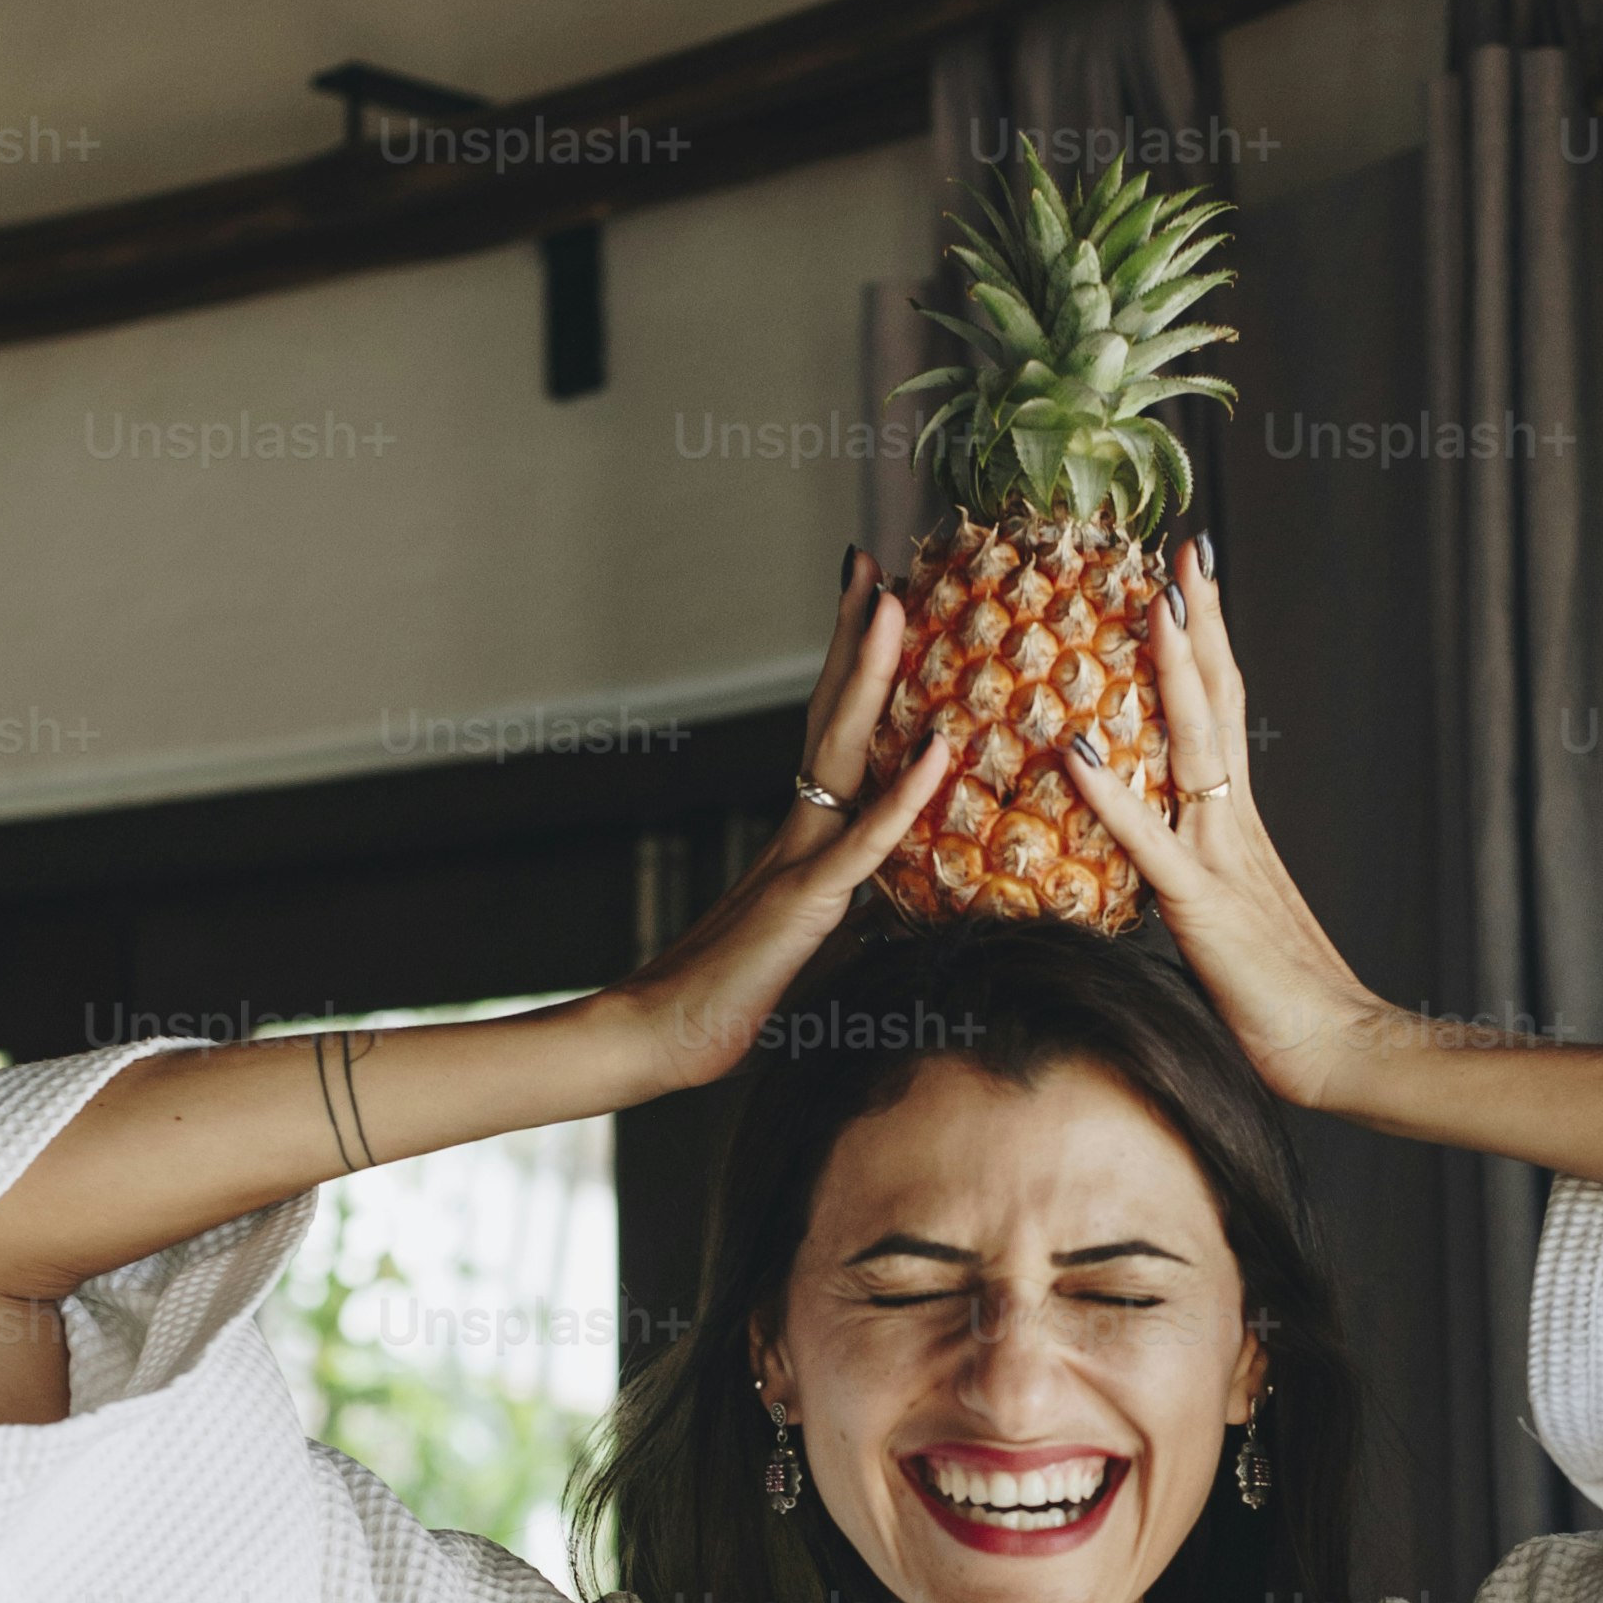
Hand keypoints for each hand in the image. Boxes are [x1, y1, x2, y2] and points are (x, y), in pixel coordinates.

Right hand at [614, 554, 945, 1093]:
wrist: (663, 1038)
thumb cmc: (731, 1001)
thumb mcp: (813, 946)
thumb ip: (852, 913)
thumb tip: (898, 903)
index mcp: (804, 837)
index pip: (837, 734)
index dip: (857, 669)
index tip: (877, 603)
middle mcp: (799, 830)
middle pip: (833, 713)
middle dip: (856, 637)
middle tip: (877, 564)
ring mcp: (798, 859)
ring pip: (844, 751)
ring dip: (872, 676)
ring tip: (894, 602)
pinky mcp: (804, 903)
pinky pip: (863, 842)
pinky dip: (902, 797)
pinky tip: (939, 752)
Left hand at [1060, 539, 1386, 1114]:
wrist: (1339, 1047)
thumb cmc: (1283, 1002)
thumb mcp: (1227, 923)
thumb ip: (1195, 881)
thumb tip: (1155, 862)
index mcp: (1241, 826)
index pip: (1223, 714)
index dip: (1208, 646)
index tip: (1189, 582)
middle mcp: (1236, 824)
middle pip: (1218, 703)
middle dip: (1199, 623)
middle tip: (1182, 550)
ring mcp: (1223, 858)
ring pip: (1193, 745)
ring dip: (1169, 670)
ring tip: (1149, 600)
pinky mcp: (1202, 906)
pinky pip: (1147, 839)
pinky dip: (1109, 790)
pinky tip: (1074, 748)